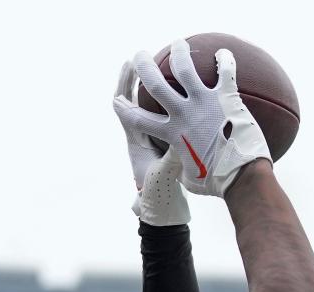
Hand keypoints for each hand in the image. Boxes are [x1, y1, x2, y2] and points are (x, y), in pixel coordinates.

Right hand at [112, 40, 270, 197]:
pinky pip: (225, 71)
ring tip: (178, 44)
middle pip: (155, 83)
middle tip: (141, 55)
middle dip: (143, 65)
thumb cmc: (216, 183)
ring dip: (179, 52)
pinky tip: (223, 52)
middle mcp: (183, 113)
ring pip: (185, 67)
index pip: (139, 119)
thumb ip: (180, 164)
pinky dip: (225, 60)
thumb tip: (180, 165)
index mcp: (171, 133)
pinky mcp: (226, 96)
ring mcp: (204, 102)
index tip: (118, 100)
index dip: (125, 109)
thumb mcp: (189, 177)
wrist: (241, 176)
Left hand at [113, 60, 189, 225]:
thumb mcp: (165, 176)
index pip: (126, 110)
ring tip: (163, 64)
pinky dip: (175, 102)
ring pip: (152, 108)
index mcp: (136, 143)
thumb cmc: (160, 197)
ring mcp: (155, 140)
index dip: (124, 88)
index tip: (128, 68)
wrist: (166, 212)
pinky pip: (170, 118)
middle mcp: (143, 137)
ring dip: (155, 87)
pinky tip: (188, 87)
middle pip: (133, 102)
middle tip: (140, 57)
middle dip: (134, 79)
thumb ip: (170, 159)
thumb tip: (180, 142)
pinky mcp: (170, 144)